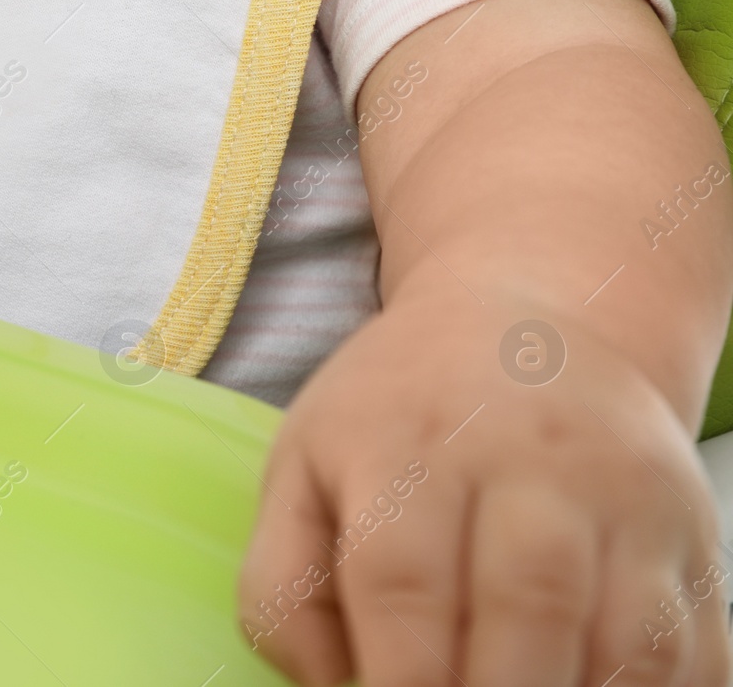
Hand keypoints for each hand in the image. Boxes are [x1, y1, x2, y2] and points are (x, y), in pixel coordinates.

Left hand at [239, 292, 729, 686]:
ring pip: (630, 639)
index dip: (401, 678)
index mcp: (412, 445)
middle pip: (529, 608)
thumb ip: (285, 582)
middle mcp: (532, 463)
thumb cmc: (399, 414)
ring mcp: (628, 498)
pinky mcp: (696, 538)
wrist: (538, 324)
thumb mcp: (304, 464)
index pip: (405, 579)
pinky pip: (697, 651)